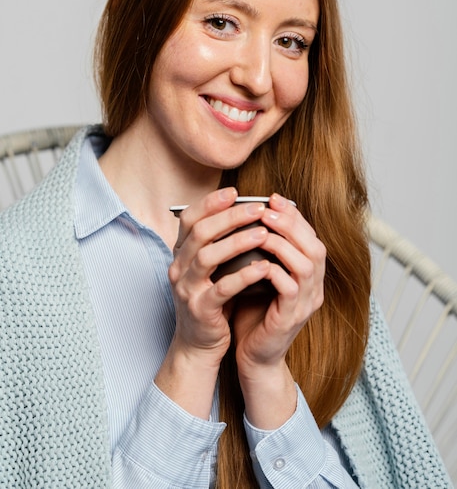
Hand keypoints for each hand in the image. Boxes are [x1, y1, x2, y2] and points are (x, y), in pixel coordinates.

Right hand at [155, 187, 272, 417]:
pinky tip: (263, 267)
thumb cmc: (212, 299)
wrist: (199, 343)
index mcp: (181, 253)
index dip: (210, 203)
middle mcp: (178, 267)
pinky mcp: (200, 309)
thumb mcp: (211, 268)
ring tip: (263, 233)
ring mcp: (187, 288)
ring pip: (207, 257)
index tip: (235, 192)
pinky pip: (221, 288)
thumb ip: (220, 243)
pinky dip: (243, 275)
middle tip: (258, 209)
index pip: (189, 218)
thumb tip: (247, 211)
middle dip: (230, 217)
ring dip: (237, 242)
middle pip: (200, 233)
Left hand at [232, 193, 325, 427]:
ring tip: (261, 229)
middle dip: (292, 224)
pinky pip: (290, 288)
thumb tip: (249, 217)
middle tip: (268, 208)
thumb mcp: (259, 276)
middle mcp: (314, 288)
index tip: (274, 199)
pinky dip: (274, 270)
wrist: (253, 356)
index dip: (295, 216)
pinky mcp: (291, 317)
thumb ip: (262, 251)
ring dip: (283, 243)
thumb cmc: (253, 312)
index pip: (311, 237)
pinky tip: (257, 261)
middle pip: (315, 246)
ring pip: (306, 264)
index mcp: (309, 276)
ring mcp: (306, 303)